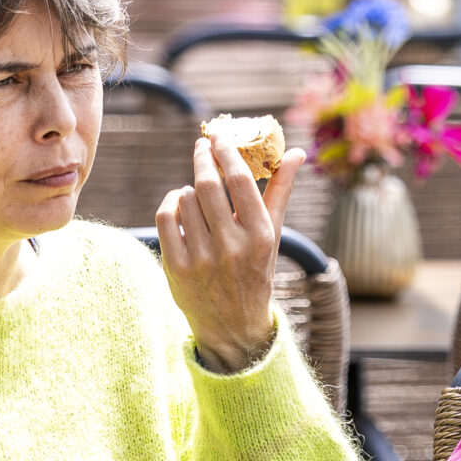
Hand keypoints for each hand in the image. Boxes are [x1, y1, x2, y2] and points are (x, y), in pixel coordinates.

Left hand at [157, 134, 303, 372]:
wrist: (232, 325)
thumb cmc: (255, 270)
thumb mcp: (272, 234)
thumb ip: (280, 191)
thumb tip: (294, 153)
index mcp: (260, 235)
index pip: (240, 181)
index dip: (227, 152)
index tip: (219, 135)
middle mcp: (232, 247)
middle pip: (208, 185)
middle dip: (203, 158)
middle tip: (202, 145)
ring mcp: (202, 259)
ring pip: (186, 199)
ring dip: (190, 186)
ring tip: (197, 188)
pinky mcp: (177, 268)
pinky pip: (166, 219)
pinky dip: (171, 202)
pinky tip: (180, 202)